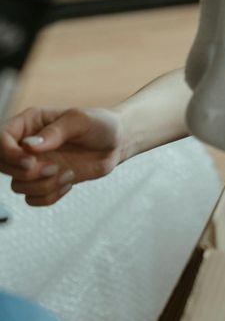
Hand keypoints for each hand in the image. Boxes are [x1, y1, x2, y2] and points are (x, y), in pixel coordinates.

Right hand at [0, 107, 124, 205]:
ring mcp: (35, 165)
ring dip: (43, 186)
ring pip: (18, 186)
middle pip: (3, 166)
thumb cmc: (100, 125)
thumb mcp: (80, 121)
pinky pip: (34, 199)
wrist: (117, 143)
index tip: (31, 162)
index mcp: (29, 123)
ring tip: (68, 174)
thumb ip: (55, 132)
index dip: (8, 154)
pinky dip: (50, 196)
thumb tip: (28, 146)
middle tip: (54, 167)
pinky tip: (69, 183)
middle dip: (27, 173)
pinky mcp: (46, 181)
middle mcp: (27, 146)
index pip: (0, 139)